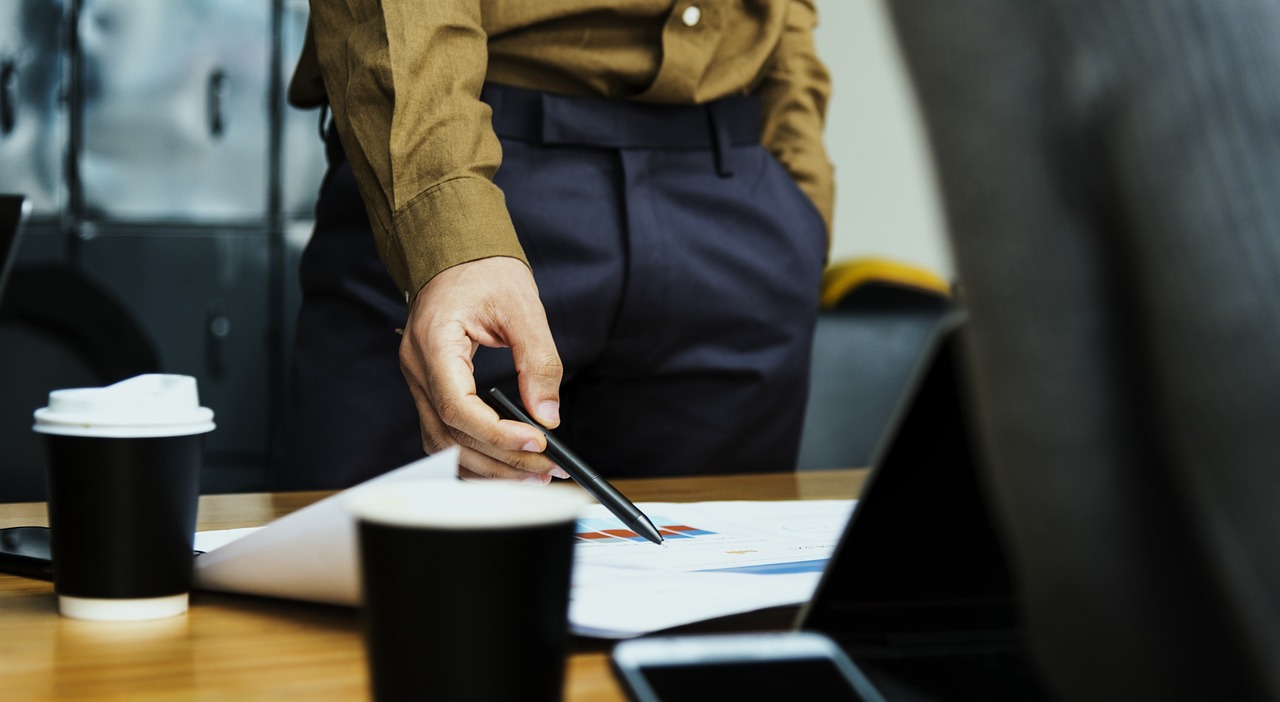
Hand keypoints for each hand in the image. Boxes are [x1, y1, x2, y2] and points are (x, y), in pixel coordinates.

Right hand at [399, 257, 568, 482]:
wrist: (456, 251)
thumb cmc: (484, 270)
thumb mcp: (522, 308)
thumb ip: (538, 361)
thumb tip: (547, 415)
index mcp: (434, 343)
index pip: (458, 407)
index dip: (497, 434)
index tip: (537, 444)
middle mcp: (418, 368)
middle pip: (451, 435)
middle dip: (501, 460)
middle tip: (546, 471)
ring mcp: (419, 381)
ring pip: (443, 444)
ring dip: (487, 467)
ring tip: (531, 476)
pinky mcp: (430, 388)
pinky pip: (444, 434)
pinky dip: (473, 455)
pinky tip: (504, 463)